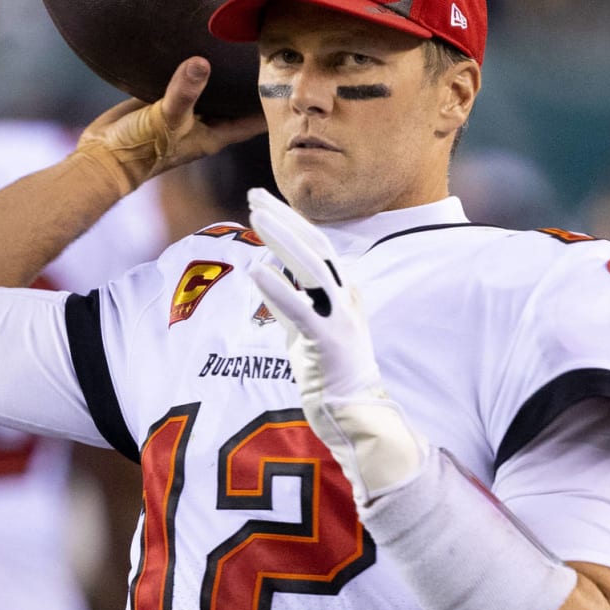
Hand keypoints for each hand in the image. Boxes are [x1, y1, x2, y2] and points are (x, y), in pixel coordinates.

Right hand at [75, 57, 265, 193]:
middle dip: (251, 82)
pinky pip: (183, 80)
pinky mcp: (163, 100)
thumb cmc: (141, 149)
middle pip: (237, 100)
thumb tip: (201, 62)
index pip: (255, 120)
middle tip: (271, 49)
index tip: (292, 81)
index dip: (273, 103)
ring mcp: (185, 112)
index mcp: (215, 134)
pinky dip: (191, 67)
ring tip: (239, 42)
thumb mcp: (167, 117)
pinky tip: (198, 43)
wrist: (103, 156)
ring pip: (211, 88)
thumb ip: (184, 91)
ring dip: (221, 71)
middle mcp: (204, 123)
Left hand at [246, 188, 425, 502]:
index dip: (290, 219)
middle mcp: (347, 298)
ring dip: (283, 239)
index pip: (317, 243)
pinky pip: (301, 309)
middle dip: (284, 217)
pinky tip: (256, 269)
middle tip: (254, 194)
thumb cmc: (329, 374)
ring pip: (313, 267)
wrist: (356, 415)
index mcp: (343, 292)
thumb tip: (263, 270)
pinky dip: (279, 287)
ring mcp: (342, 319)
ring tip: (255, 218)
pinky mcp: (330, 343)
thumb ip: (286, 302)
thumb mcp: (303, 330)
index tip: (261, 200)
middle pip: (316, 244)